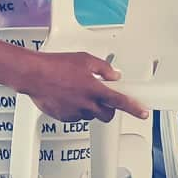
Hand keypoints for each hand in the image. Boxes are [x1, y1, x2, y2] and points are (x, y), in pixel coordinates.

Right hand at [16, 52, 148, 122]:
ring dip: (90, 107)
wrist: (34, 75)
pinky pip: (76, 116)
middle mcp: (86, 104)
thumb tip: (114, 75)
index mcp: (95, 89)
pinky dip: (76, 109)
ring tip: (78, 92)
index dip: (135, 108)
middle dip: (109, 109)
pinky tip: (68, 97)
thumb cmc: (55, 65)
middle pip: (107, 115)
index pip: (121, 102)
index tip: (143, 112)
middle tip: (103, 99)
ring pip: (90, 115)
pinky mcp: (64, 117)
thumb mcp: (85, 60)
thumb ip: (103, 68)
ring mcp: (75, 113)